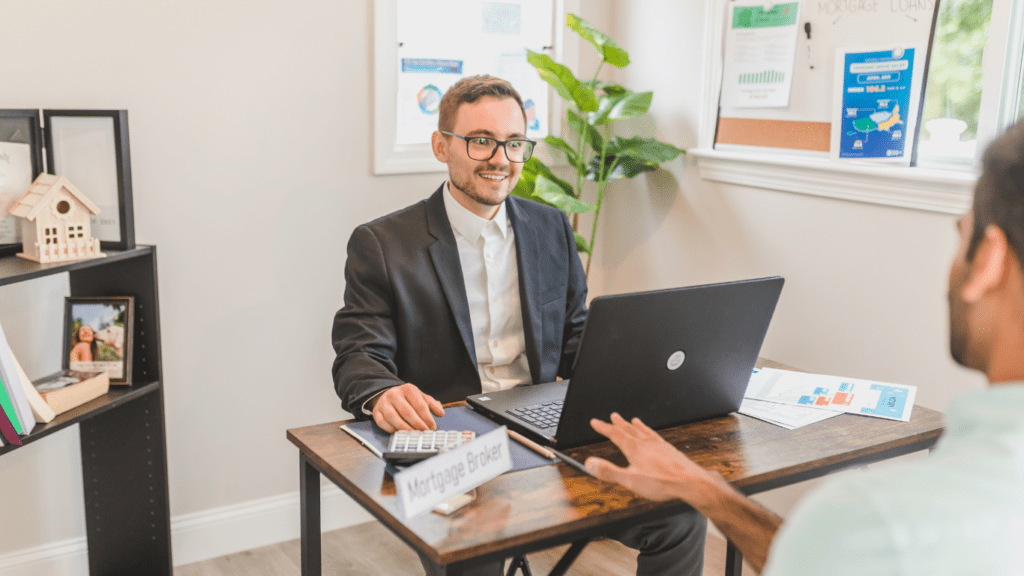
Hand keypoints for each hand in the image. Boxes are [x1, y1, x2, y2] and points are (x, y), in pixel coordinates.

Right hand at [370, 383, 444, 431]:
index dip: (427, 418)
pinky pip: (382, 422)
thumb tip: (441, 412)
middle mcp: (395, 394)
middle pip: (407, 411)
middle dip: (417, 424)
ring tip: (413, 434)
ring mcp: (384, 403)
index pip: (419, 404)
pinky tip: (400, 433)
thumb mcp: (421, 397)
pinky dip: (391, 429)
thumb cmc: (407, 399)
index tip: (432, 427)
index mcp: (408, 389)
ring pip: (393, 417)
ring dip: (404, 428)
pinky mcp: (376, 412)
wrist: (387, 395)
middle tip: (424, 432)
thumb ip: (432, 404)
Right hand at [585, 413, 719, 504]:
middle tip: (613, 416)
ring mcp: (660, 446)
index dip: (603, 427)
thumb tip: (590, 464)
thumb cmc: (662, 482)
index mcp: (635, 449)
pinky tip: (655, 437)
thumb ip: (609, 472)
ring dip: (637, 426)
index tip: (595, 422)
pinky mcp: (671, 450)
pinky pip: (658, 437)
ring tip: (634, 420)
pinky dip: (652, 433)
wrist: (691, 482)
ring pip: (645, 432)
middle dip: (619, 423)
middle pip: (630, 430)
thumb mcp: (630, 481)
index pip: (615, 434)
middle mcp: (647, 443)